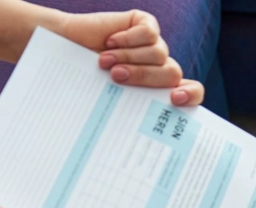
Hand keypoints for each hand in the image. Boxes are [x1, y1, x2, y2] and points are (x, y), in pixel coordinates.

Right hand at [57, 10, 204, 106]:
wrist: (64, 50)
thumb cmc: (86, 80)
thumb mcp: (111, 98)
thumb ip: (132, 108)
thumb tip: (145, 135)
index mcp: (159, 89)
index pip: (192, 92)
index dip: (191, 95)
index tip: (175, 99)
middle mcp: (161, 67)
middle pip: (172, 73)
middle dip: (144, 77)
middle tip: (117, 78)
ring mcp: (155, 45)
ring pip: (160, 53)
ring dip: (129, 59)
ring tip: (104, 62)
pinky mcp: (145, 24)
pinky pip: (149, 32)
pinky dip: (128, 39)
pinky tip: (110, 42)